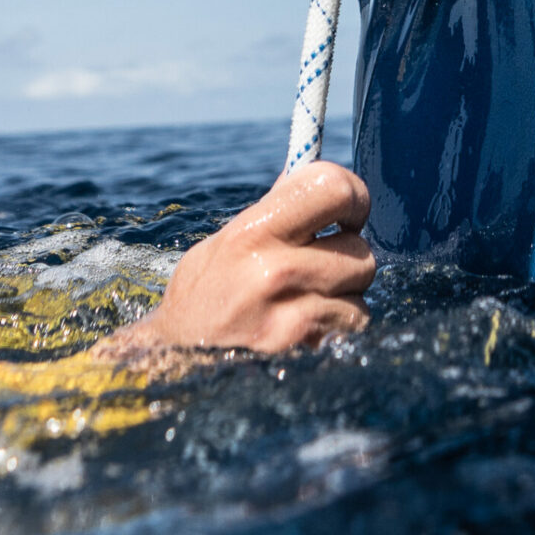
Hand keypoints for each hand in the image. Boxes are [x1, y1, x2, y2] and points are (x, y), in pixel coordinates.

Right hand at [94, 162, 374, 359]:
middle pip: (360, 245)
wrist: (174, 363)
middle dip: (352, 250)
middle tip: (329, 257)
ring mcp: (286, 313)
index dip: (353, 195)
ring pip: (361, 284)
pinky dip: (341, 321)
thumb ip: (273, 210)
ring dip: (346, 289)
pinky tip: (310, 323)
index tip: (346, 212)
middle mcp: (271, 269)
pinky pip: (353, 319)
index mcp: (252, 230)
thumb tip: (314, 171)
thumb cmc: (204, 294)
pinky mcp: (298, 347)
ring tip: (310, 294)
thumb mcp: (225, 243)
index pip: (333, 187)